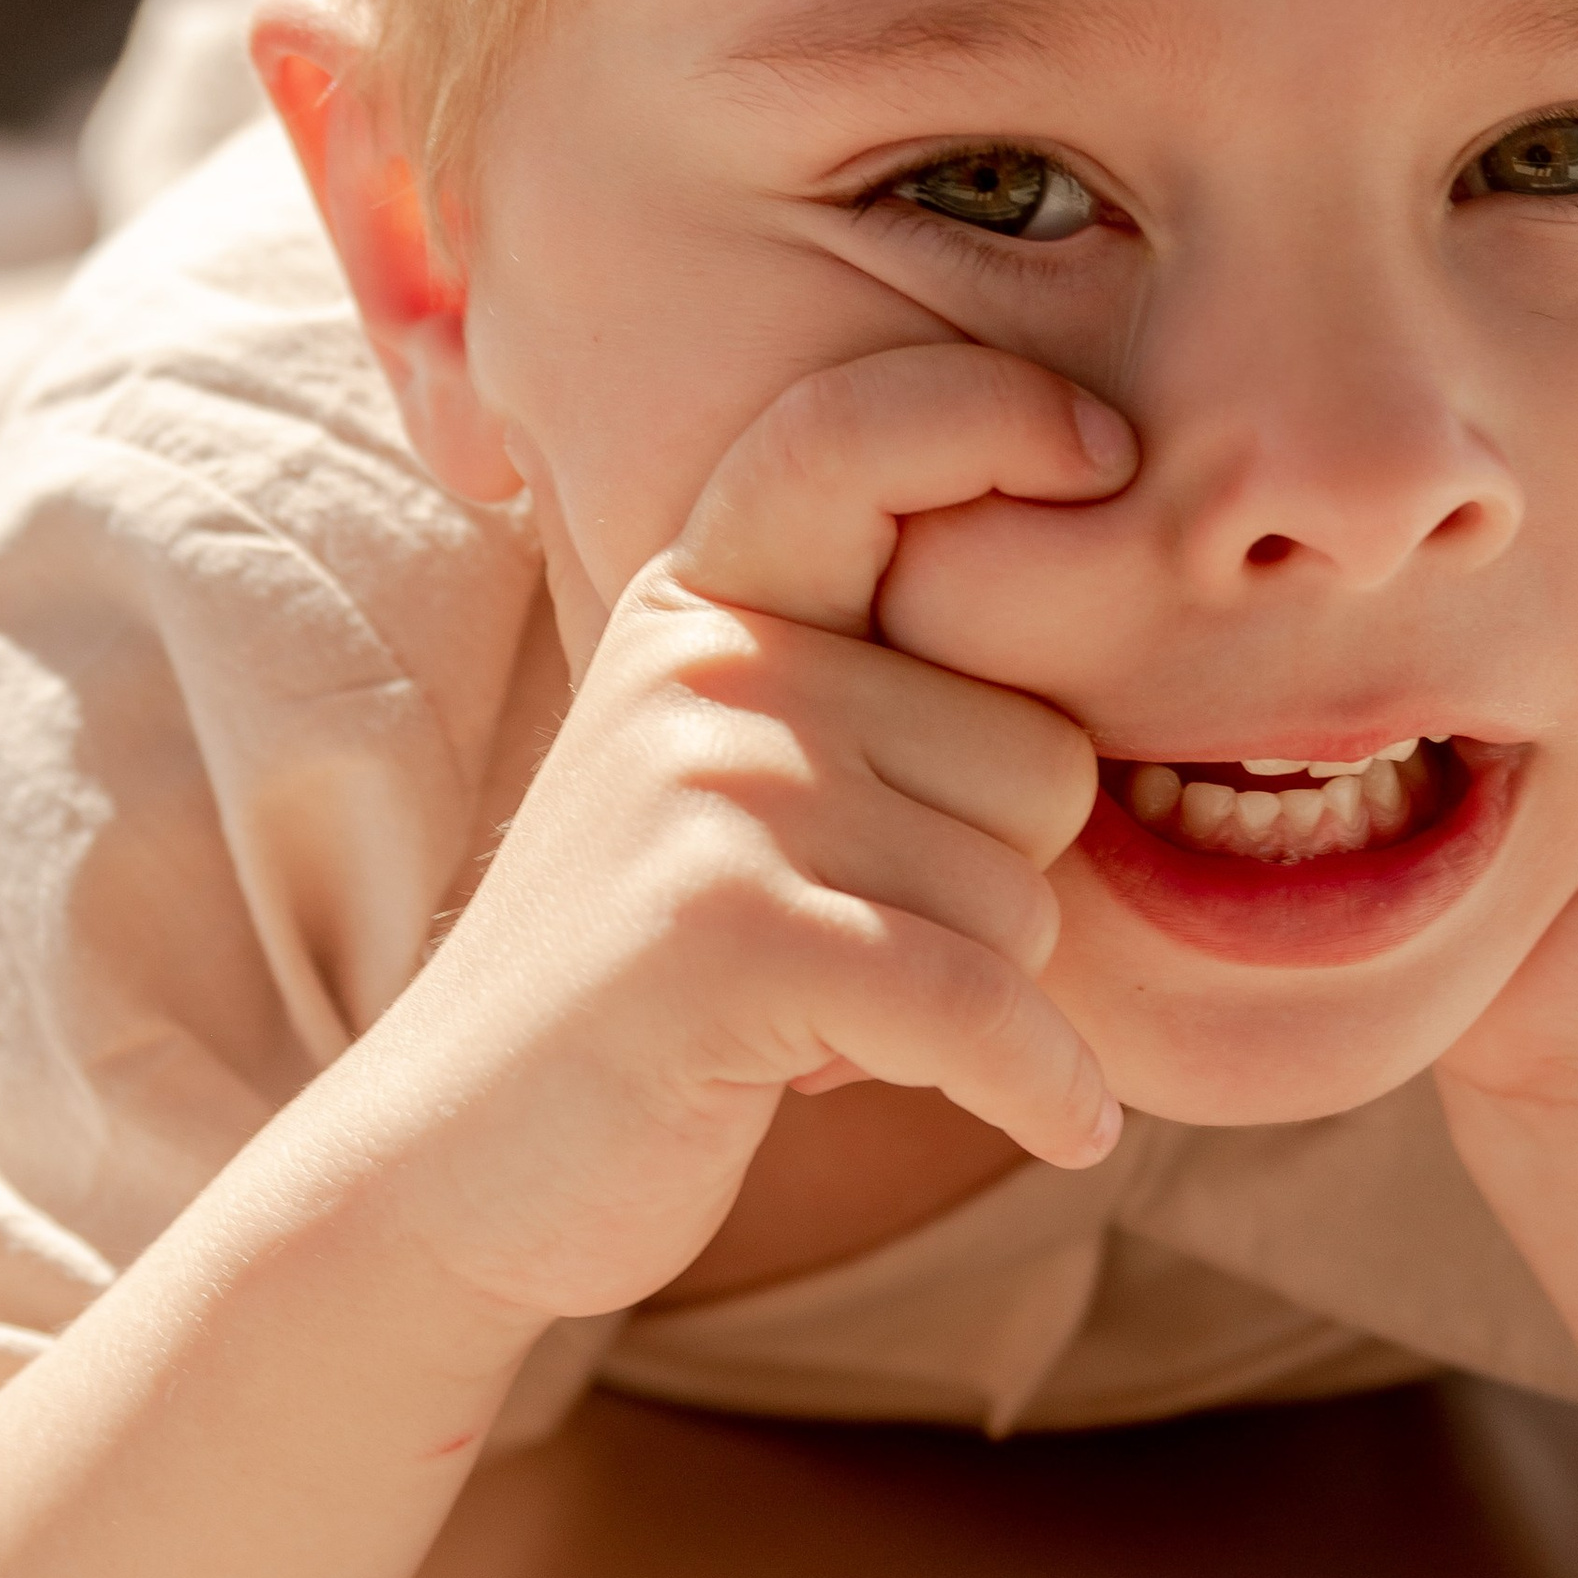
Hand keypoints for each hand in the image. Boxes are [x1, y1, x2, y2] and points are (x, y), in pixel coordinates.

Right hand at [325, 343, 1129, 1350]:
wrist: (457, 1165)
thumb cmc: (659, 980)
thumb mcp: (728, 783)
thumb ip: (869, 691)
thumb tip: (1120, 638)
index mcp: (706, 604)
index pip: (854, 432)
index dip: (994, 412)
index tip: (1099, 452)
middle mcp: (707, 666)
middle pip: (1035, 752)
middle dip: (1002, 884)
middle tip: (865, 949)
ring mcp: (709, 788)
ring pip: (1021, 892)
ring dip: (981, 996)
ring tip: (837, 1018)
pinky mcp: (728, 933)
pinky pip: (983, 1001)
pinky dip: (1044, 1087)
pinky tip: (1063, 1125)